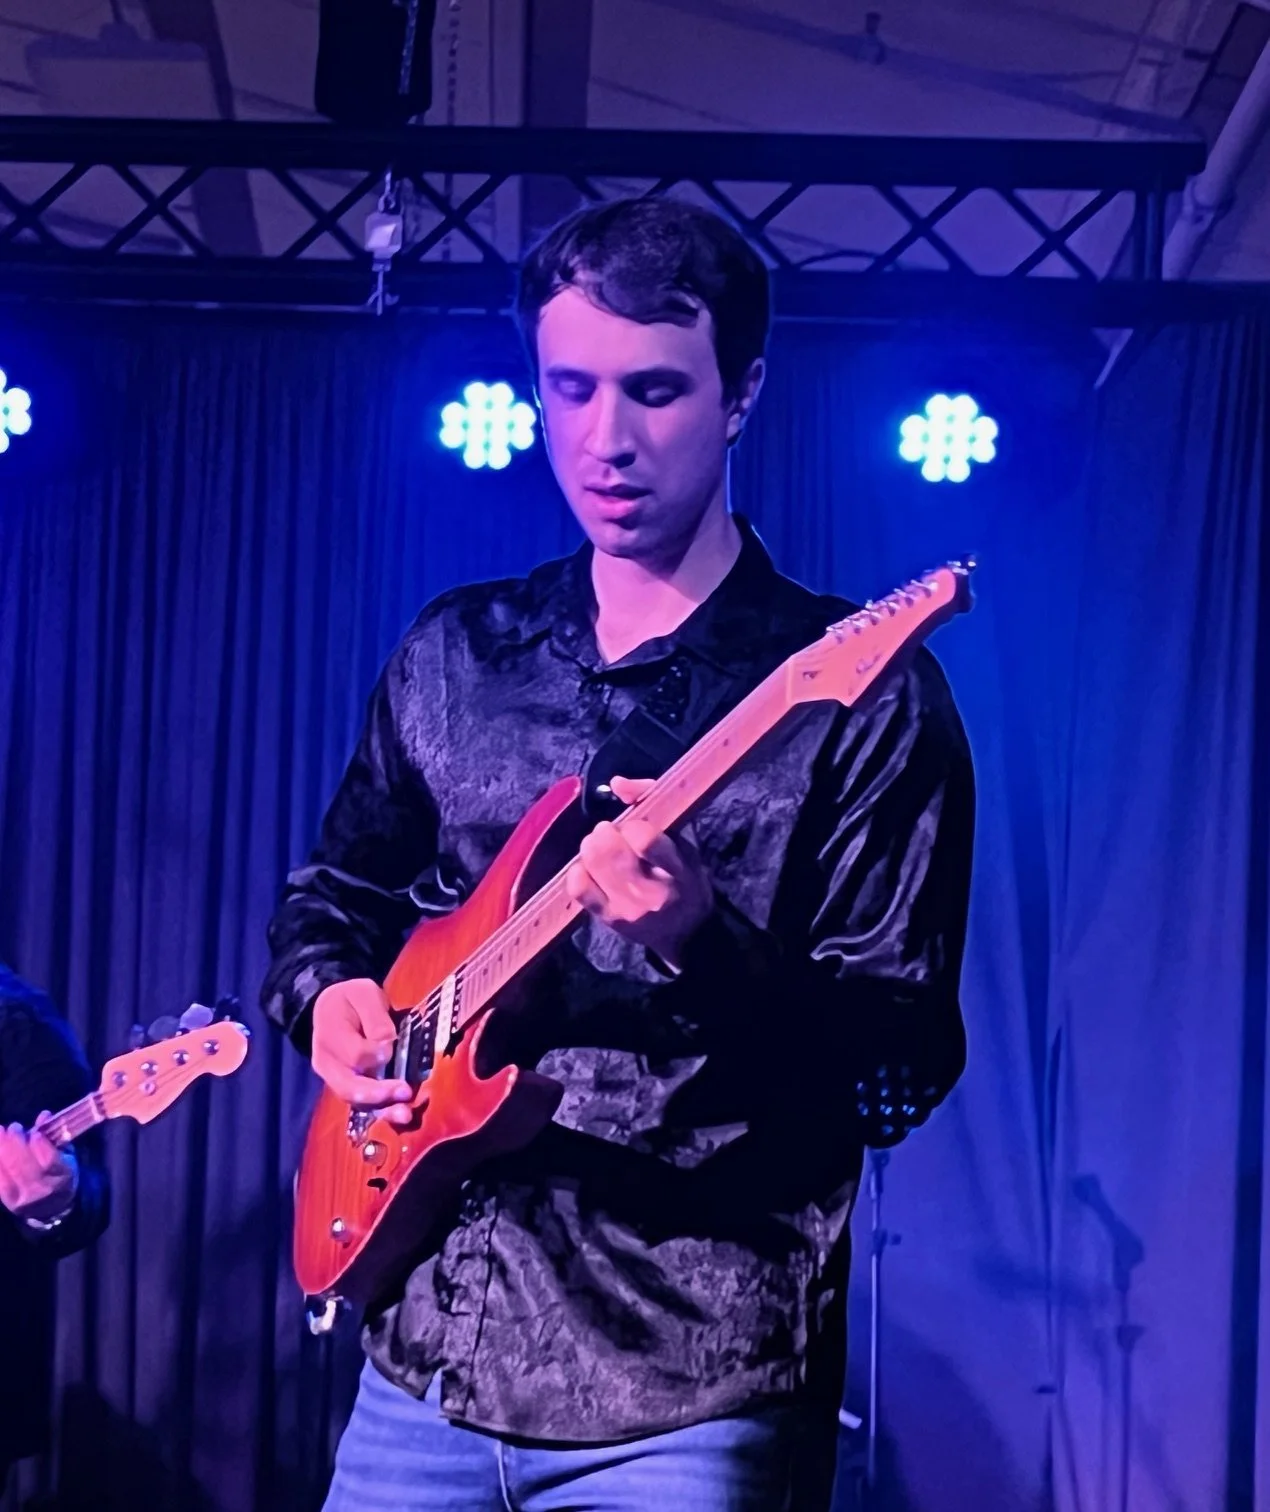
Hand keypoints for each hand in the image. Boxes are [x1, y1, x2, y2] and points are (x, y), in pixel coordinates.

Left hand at [0, 1115, 77, 1222]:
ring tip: (0, 1131)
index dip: (40, 1146)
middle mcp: (42, 1188)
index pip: (50, 1162)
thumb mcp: (66, 1155)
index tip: (34, 1133)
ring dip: (1, 1149)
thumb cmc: (61, 1174)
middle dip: (16, 1143)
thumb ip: (55, 1135)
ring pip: (8, 1172)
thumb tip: (43, 1115)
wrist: (53, 1208)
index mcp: (63, 1175)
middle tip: (14, 1127)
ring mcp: (22, 1197)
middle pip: (24, 1166)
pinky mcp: (7, 1201)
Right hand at [311, 978, 414, 1125]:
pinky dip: (381, 1110)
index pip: (355, 1055)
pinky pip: (361, 1103)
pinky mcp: (345, 1086)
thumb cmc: (351, 999)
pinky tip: (399, 1114)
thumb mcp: (363, 993)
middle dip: (379, 1093)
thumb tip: (387, 1044)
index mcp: (330, 1034)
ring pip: (355, 1100)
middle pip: (350, 1086)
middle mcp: (327, 1063)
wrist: (331, 1008)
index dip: (377, 1055)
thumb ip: (375, 1017)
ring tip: (404, 1114)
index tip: (393, 1047)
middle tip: (405, 1092)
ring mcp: (334, 1078)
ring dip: (382, 1110)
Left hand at [566, 775, 713, 968]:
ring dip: (591, 846)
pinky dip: (578, 869)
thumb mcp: (685, 842)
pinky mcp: (606, 918)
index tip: (636, 827)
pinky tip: (590, 868)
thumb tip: (616, 782)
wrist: (686, 933)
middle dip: (605, 831)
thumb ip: (654, 805)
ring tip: (602, 849)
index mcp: (677, 870)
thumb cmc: (686, 879)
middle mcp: (650, 893)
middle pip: (609, 850)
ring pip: (590, 864)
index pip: (645, 839)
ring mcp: (625, 908)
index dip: (633, 825)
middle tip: (613, 833)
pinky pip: (577, 886)